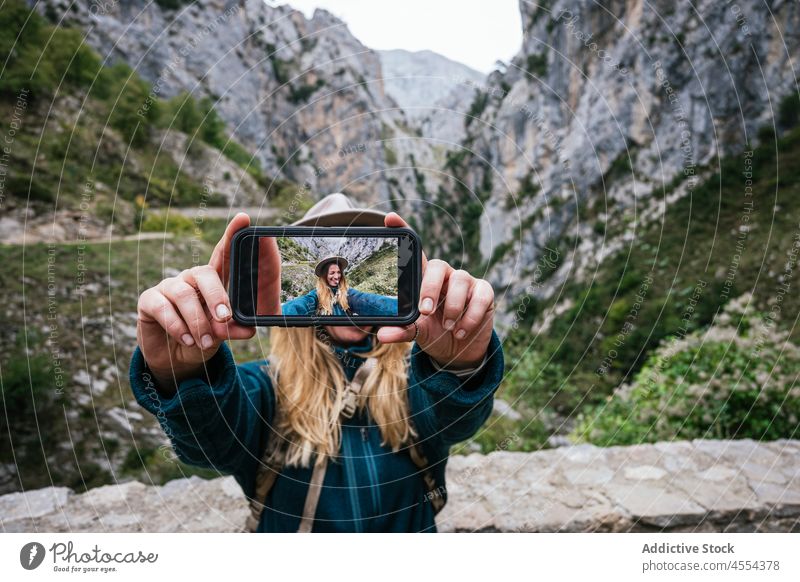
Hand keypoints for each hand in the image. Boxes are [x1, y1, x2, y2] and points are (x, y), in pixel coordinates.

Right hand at [136, 213, 267, 390]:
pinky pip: (163, 308)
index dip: (232, 236)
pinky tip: (186, 339)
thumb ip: (233, 329)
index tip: (244, 218)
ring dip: (197, 320)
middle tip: (224, 318)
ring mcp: (169, 287)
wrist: (175, 359)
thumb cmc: (203, 339)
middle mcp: (190, 279)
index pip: (223, 255)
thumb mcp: (221, 335)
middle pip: (204, 273)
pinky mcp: (149, 301)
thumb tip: (248, 329)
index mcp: (212, 282)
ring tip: (205, 341)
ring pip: (183, 294)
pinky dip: (177, 326)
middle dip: (216, 296)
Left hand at [376, 213, 494, 367]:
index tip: (390, 218)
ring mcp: (466, 282)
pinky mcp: (484, 292)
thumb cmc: (435, 332)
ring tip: (448, 327)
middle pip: (438, 265)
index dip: (404, 231)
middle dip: (430, 288)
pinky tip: (462, 331)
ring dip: (453, 307)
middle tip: (425, 311)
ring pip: (461, 280)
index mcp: (424, 278)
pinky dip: (470, 317)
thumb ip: (402, 330)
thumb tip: (382, 335)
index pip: (415, 251)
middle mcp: (445, 275)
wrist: (459, 350)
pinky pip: (480, 297)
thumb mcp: (417, 332)